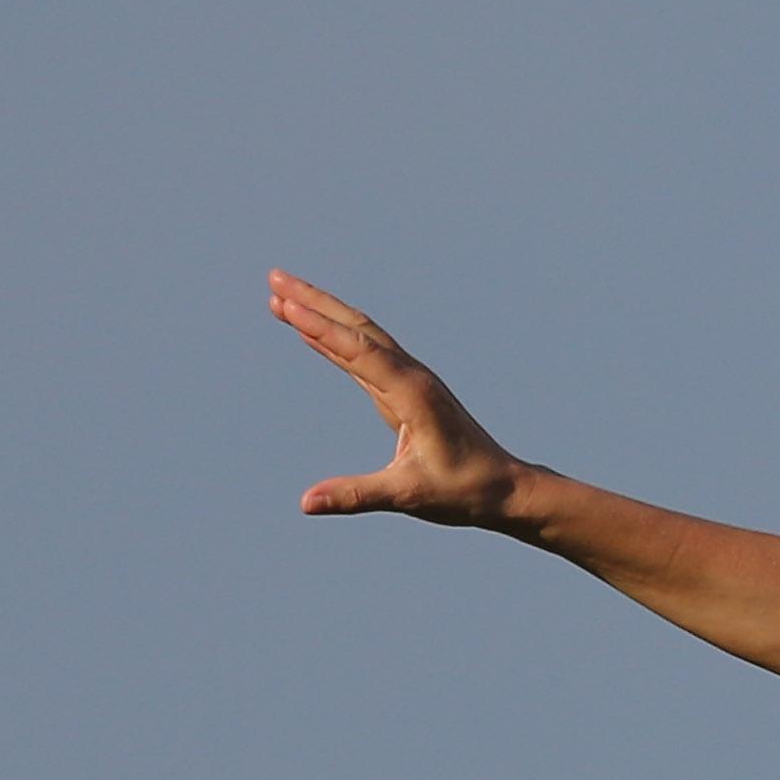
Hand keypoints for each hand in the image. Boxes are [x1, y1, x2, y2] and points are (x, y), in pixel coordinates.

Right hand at [268, 268, 524, 528]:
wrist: (506, 489)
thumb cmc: (464, 491)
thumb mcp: (408, 495)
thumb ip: (357, 495)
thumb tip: (306, 503)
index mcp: (414, 394)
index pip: (360, 352)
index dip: (321, 328)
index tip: (286, 305)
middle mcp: (412, 378)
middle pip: (357, 329)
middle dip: (315, 302)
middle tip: (274, 277)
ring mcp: (410, 382)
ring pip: (360, 337)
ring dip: (322, 315)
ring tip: (280, 295)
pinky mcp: (405, 392)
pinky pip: (363, 357)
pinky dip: (334, 341)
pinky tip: (310, 332)